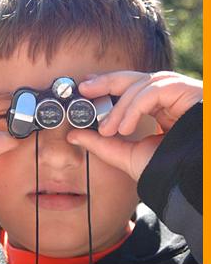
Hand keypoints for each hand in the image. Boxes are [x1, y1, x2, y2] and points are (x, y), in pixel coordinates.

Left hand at [67, 71, 201, 180]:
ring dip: (121, 106)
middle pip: (136, 78)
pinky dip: (135, 108)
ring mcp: (180, 94)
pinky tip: (125, 127)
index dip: (109, 84)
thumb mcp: (127, 155)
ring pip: (144, 84)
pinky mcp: (188, 92)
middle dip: (108, 81)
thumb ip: (101, 144)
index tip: (87, 87)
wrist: (190, 184)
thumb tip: (73, 135)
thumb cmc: (166, 171)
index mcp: (158, 110)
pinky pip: (156, 91)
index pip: (132, 89)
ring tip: (108, 128)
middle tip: (85, 88)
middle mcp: (170, 98)